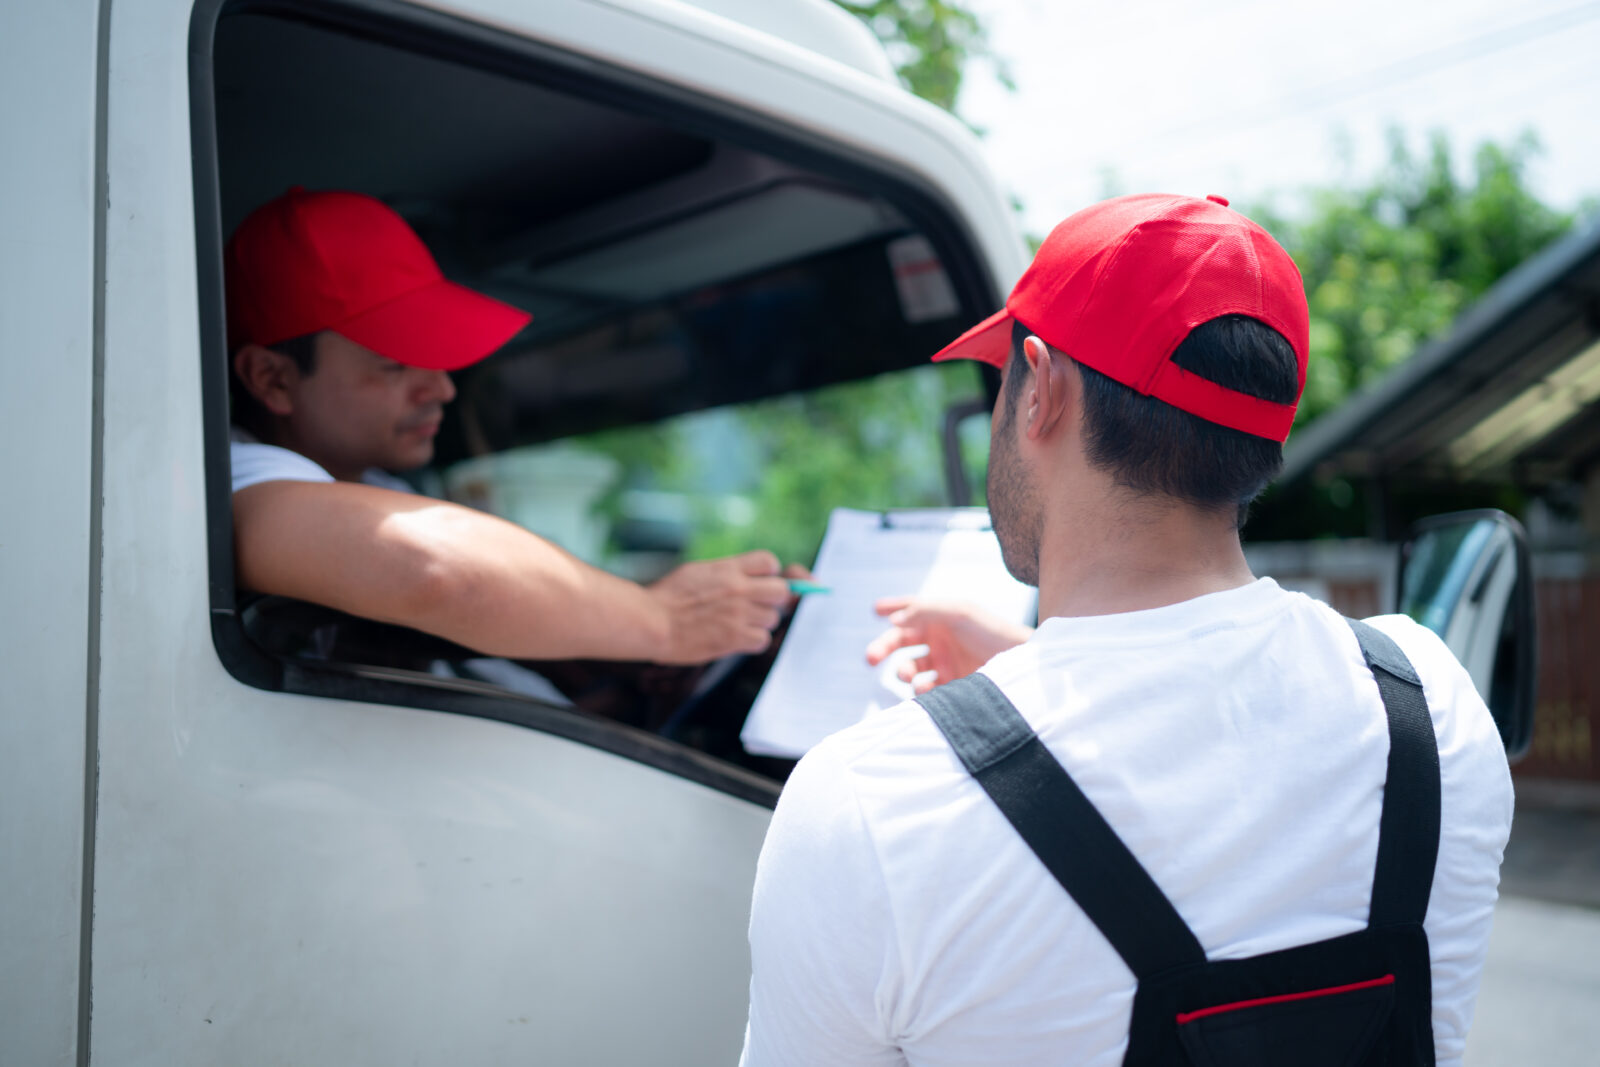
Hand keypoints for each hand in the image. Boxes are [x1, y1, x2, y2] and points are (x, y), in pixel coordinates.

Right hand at [647, 550, 791, 664]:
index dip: (770, 573)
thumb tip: (747, 575)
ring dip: (760, 623)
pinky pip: (762, 640)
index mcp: (727, 569)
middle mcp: (738, 589)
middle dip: (772, 599)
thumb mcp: (698, 571)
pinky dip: (752, 641)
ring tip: (738, 624)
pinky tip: (736, 639)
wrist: (651, 622)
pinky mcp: (734, 638)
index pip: (769, 562)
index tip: (760, 582)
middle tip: (757, 606)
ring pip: (772, 618)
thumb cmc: (668, 597)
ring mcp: (738, 614)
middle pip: (781, 591)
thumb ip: (726, 572)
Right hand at [864, 597, 1033, 693]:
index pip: (910, 610)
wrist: (1022, 666)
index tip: (875, 609)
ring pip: (909, 669)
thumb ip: (923, 611)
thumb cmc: (993, 632)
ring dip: (903, 672)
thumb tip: (891, 621)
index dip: (892, 608)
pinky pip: (923, 690)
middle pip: (900, 642)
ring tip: (909, 675)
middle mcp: (939, 641)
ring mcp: (943, 665)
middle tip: (870, 657)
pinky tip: (927, 688)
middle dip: (883, 648)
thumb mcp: (958, 612)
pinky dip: (920, 690)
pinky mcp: (949, 688)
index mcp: (941, 618)